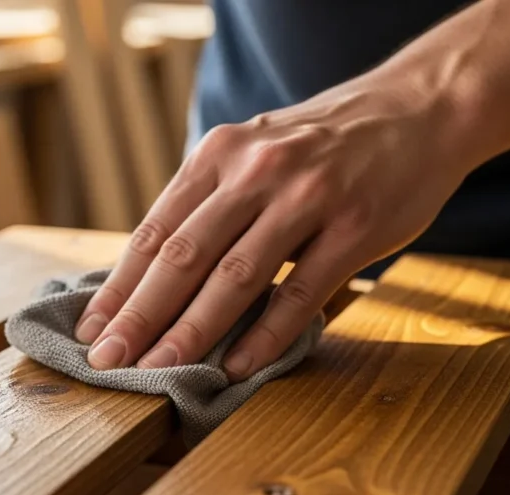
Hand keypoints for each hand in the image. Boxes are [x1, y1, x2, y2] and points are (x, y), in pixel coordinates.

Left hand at [73, 75, 472, 380]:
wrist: (418, 108)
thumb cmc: (319, 144)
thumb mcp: (252, 150)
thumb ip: (207, 202)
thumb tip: (151, 274)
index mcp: (219, 154)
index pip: (154, 231)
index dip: (119, 286)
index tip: (91, 329)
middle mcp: (256, 171)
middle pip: (183, 257)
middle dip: (139, 316)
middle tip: (108, 361)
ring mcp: (307, 197)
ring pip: (234, 278)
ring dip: (191, 333)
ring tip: (159, 372)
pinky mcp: (355, 227)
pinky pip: (300, 292)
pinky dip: (265, 335)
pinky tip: (238, 367)